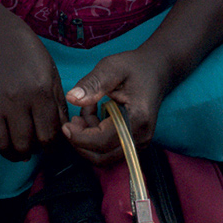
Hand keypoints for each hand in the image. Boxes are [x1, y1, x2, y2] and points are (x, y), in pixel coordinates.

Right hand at [0, 18, 66, 160]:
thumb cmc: (28, 54)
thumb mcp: (51, 74)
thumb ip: (58, 106)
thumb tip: (63, 133)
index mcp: (39, 92)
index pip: (47, 136)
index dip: (51, 145)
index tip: (49, 142)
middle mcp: (15, 100)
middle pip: (24, 145)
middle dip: (31, 150)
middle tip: (33, 145)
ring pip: (2, 145)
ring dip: (12, 152)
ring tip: (17, 147)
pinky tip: (2, 133)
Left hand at [62, 48, 169, 164]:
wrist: (156, 70)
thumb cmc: (134, 67)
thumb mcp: (111, 68)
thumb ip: (92, 84)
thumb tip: (72, 98)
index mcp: (137, 119)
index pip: (103, 142)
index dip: (80, 137)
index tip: (66, 125)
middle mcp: (140, 137)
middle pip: (103, 156)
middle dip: (82, 142)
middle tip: (73, 119)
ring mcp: (139, 142)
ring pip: (105, 155)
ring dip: (88, 139)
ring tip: (85, 111)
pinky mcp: (134, 142)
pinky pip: (110, 149)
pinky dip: (95, 137)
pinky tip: (93, 114)